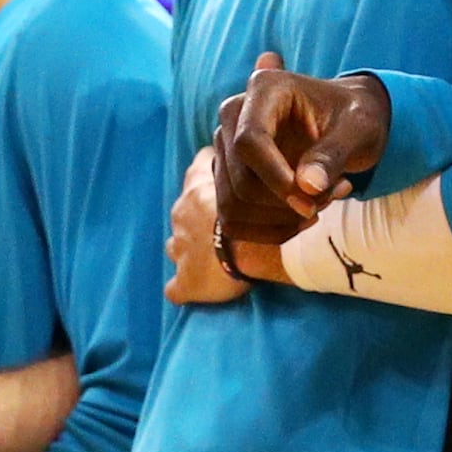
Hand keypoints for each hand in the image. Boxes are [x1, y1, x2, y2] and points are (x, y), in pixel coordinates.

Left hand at [165, 148, 253, 306]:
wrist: (250, 250)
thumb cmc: (260, 211)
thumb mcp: (258, 180)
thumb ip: (254, 172)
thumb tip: (274, 160)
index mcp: (198, 188)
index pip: (198, 165)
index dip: (209, 169)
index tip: (222, 174)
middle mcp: (181, 215)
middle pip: (185, 211)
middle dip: (200, 218)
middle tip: (227, 227)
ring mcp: (179, 248)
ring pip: (176, 247)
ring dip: (190, 251)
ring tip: (213, 259)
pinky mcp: (184, 282)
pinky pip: (176, 288)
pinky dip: (182, 288)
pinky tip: (194, 291)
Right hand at [211, 54, 390, 243]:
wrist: (346, 121)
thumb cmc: (355, 116)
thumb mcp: (360, 127)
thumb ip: (334, 154)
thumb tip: (307, 187)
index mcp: (264, 89)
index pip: (249, 142)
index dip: (276, 179)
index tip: (312, 203)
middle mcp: (234, 116)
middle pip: (241, 181)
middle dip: (288, 203)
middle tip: (336, 193)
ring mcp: (225, 148)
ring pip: (233, 206)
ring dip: (281, 221)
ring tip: (324, 202)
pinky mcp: (227, 178)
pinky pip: (234, 221)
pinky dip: (271, 231)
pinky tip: (303, 218)